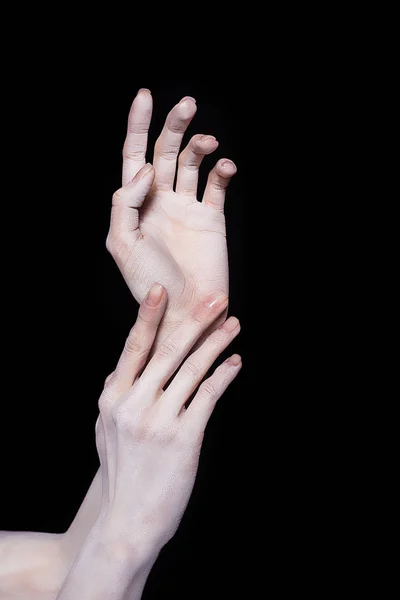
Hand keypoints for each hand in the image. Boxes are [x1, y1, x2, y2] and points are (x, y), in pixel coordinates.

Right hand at [96, 283, 240, 552]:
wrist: (128, 522)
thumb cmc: (121, 476)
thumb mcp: (105, 433)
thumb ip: (112, 398)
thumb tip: (115, 370)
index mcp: (112, 398)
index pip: (133, 348)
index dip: (148, 317)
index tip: (161, 290)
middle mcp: (132, 404)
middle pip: (167, 351)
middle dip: (194, 320)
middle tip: (215, 298)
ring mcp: (158, 420)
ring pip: (192, 369)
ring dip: (216, 344)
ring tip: (233, 324)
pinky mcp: (183, 438)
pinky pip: (207, 397)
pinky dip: (223, 376)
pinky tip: (236, 362)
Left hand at [106, 90, 236, 334]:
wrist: (185, 309)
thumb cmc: (149, 282)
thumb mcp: (122, 242)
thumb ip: (125, 201)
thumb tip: (144, 169)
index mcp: (136, 204)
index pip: (135, 156)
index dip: (138, 125)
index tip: (145, 95)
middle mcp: (161, 200)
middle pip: (165, 151)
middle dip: (174, 125)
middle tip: (187, 104)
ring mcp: (187, 207)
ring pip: (192, 162)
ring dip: (199, 145)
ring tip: (208, 144)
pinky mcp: (212, 217)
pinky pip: (218, 185)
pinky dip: (222, 171)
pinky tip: (224, 167)